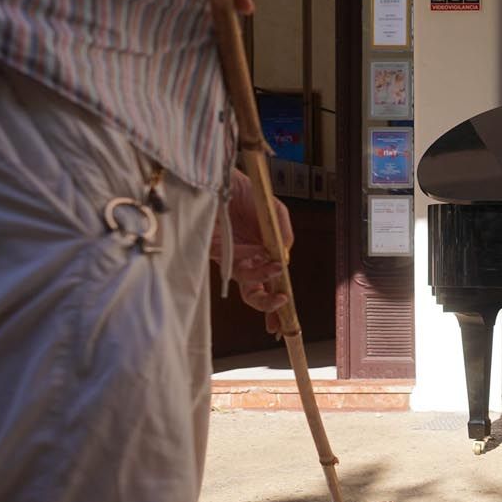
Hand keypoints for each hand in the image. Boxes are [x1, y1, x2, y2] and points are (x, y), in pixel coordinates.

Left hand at [212, 170, 293, 333]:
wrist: (224, 179)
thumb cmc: (248, 194)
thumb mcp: (275, 213)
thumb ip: (283, 235)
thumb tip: (285, 260)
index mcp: (263, 255)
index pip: (271, 286)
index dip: (277, 306)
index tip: (284, 323)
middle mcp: (247, 261)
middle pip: (255, 293)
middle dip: (268, 304)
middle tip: (281, 303)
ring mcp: (231, 258)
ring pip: (246, 283)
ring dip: (263, 278)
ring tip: (276, 268)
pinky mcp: (217, 251)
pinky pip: (233, 265)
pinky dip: (249, 263)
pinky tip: (259, 254)